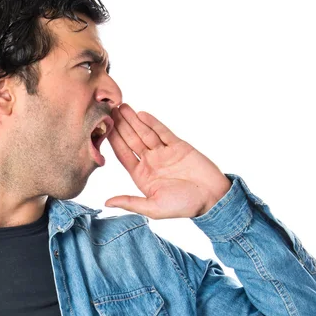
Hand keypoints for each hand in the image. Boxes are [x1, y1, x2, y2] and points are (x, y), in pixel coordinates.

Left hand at [104, 103, 231, 219]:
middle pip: (132, 140)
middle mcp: (151, 162)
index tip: (102, 128)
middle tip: (109, 110)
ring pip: (146, 133)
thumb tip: (106, 202)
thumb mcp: (154, 208)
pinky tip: (142, 114)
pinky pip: (163, 132)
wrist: (213, 198)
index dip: (113, 141)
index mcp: (143, 176)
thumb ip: (130, 202)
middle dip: (121, 125)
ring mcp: (165, 152)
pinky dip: (153, 123)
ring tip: (123, 107)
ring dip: (134, 120)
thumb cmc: (184, 206)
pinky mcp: (179, 146)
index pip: (124, 155)